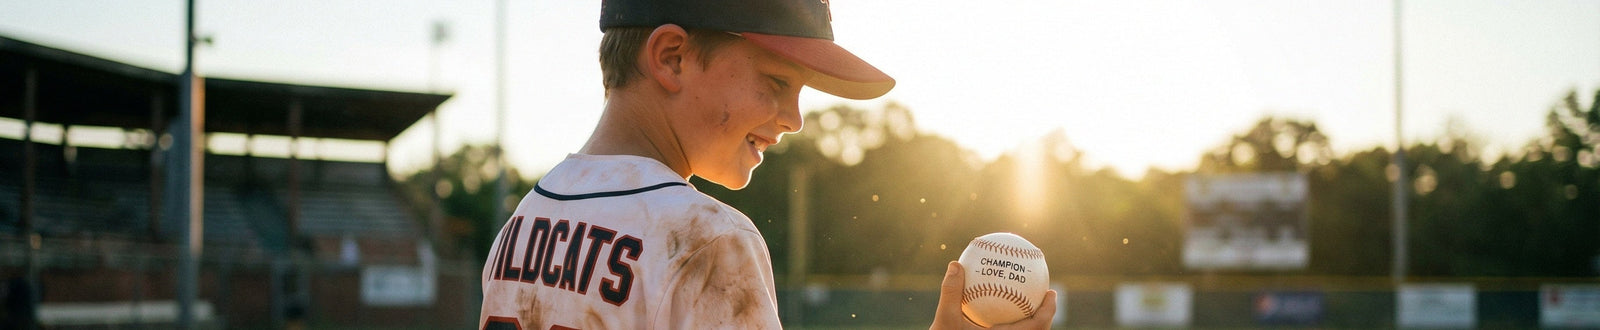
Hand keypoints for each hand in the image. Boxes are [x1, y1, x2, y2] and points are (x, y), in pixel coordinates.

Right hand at [930, 261, 1057, 329]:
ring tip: (1030, 302)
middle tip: (1047, 294)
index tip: (1051, 292)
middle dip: (1046, 314)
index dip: (1048, 310)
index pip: (1037, 327)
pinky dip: (1016, 323)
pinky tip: (1005, 311)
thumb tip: (955, 265)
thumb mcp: (945, 320)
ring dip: (1033, 320)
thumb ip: (951, 293)